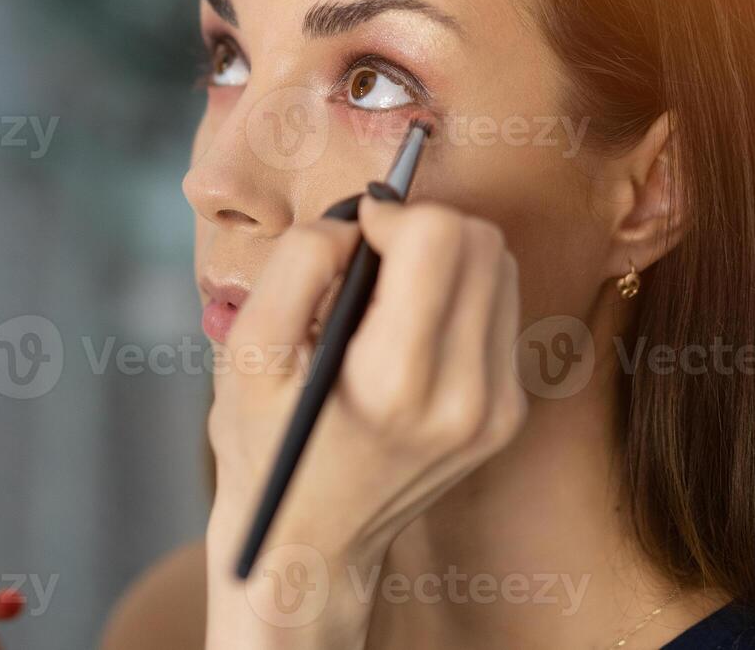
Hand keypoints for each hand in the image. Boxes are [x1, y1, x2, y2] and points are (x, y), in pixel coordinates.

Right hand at [205, 194, 526, 648]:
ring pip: (500, 268)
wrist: (308, 540)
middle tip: (368, 260)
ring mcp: (494, 411)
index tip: (354, 237)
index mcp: (393, 380)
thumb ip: (298, 268)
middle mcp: (462, 398)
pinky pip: (500, 311)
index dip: (391, 215)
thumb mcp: (247, 350)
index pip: (440, 237)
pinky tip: (410, 327)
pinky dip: (458, 296)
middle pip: (483, 243)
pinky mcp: (507, 416)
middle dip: (422, 228)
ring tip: (386, 296)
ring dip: (445, 258)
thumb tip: (356, 221)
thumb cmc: (265, 440)